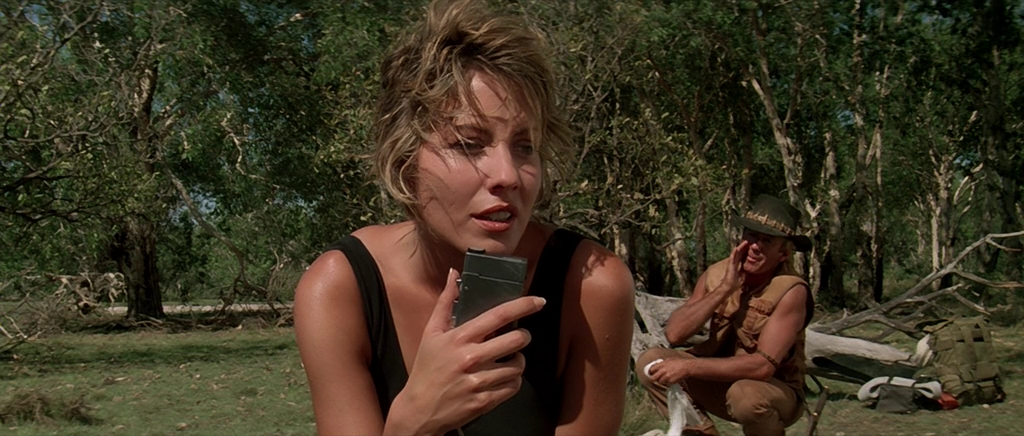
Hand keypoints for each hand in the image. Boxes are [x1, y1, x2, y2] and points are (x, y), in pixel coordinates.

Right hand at [387, 268, 545, 433]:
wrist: (419, 409)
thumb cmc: (427, 368)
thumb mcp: (432, 332)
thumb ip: (446, 302)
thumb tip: (454, 275)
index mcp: (460, 337)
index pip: (499, 316)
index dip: (523, 305)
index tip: (538, 301)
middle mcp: (471, 358)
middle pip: (516, 340)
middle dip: (522, 337)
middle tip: (517, 338)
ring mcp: (479, 380)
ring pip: (518, 365)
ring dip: (518, 361)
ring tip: (507, 360)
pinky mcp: (485, 400)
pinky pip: (513, 386)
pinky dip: (512, 381)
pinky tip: (502, 378)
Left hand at [648, 357, 690, 385]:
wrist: (687, 367)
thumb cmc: (679, 362)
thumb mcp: (668, 359)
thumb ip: (662, 363)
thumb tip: (656, 365)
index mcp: (661, 364)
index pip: (651, 369)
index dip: (650, 372)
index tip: (651, 373)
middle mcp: (663, 371)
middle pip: (653, 378)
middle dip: (653, 379)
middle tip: (655, 378)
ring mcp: (666, 377)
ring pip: (660, 382)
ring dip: (661, 381)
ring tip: (665, 378)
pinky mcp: (670, 382)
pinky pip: (666, 384)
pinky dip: (667, 383)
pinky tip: (671, 379)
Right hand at [717, 240, 749, 292]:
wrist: (730, 287)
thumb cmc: (735, 282)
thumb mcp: (743, 275)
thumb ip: (745, 271)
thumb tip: (750, 268)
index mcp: (738, 265)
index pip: (742, 256)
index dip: (746, 251)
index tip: (750, 247)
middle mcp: (734, 263)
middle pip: (739, 253)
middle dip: (744, 247)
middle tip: (748, 241)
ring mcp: (732, 263)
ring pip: (736, 253)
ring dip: (740, 247)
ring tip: (744, 242)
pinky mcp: (730, 265)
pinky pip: (732, 257)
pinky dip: (734, 252)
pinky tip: (736, 248)